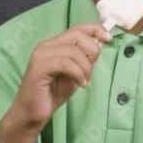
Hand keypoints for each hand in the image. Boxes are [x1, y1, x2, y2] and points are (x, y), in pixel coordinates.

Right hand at [2, 23, 111, 137]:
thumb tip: (100, 42)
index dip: (95, 29)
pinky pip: (66, 64)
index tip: (109, 39)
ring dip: (86, 67)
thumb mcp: (77, 72)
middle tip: (91, 70)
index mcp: (54, 44)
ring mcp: (41, 55)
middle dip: (92, 51)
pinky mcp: (38, 68)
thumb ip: (86, 58)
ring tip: (86, 81)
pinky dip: (78, 74)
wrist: (33, 113)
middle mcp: (46, 46)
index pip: (78, 28)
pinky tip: (81, 84)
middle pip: (77, 35)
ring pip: (73, 51)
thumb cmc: (53, 93)